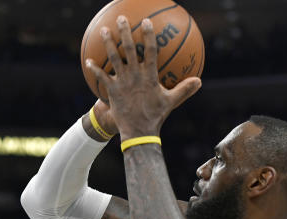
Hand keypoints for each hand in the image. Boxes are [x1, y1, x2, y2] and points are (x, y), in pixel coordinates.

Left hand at [85, 16, 200, 139]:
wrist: (139, 131)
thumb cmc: (155, 116)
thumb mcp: (171, 101)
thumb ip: (184, 89)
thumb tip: (199, 81)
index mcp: (149, 76)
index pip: (150, 50)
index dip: (148, 35)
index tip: (146, 22)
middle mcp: (135, 75)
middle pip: (128, 49)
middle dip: (125, 32)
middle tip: (121, 19)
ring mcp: (122, 82)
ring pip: (113, 58)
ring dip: (108, 43)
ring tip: (104, 30)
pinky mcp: (112, 91)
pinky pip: (101, 77)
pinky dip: (94, 68)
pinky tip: (87, 60)